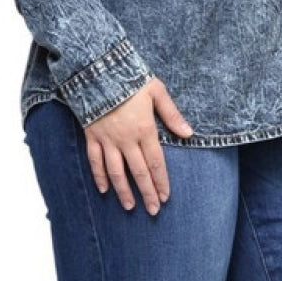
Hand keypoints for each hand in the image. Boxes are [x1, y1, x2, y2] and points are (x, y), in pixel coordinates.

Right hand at [83, 76, 193, 215]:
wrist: (100, 70)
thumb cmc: (131, 78)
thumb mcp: (157, 91)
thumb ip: (172, 114)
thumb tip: (189, 133)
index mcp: (145, 129)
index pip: (156, 162)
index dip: (161, 182)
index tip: (165, 197)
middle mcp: (126, 139)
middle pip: (138, 171)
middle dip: (147, 192)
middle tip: (153, 210)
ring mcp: (108, 139)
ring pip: (116, 171)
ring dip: (124, 191)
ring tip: (130, 206)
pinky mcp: (92, 135)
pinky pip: (95, 161)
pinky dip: (99, 176)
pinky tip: (104, 189)